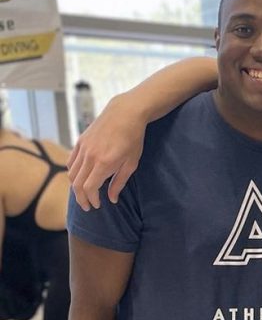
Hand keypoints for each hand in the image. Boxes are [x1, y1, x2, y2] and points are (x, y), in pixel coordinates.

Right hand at [68, 94, 147, 209]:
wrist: (125, 113)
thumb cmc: (133, 139)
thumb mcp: (131, 163)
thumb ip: (119, 182)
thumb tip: (112, 199)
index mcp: (104, 163)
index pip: (89, 188)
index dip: (91, 200)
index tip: (97, 205)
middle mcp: (90, 156)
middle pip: (77, 184)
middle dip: (81, 198)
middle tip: (88, 206)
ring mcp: (83, 148)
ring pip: (71, 173)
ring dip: (75, 187)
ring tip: (83, 194)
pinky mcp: (80, 141)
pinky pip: (71, 161)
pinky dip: (73, 172)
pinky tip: (80, 178)